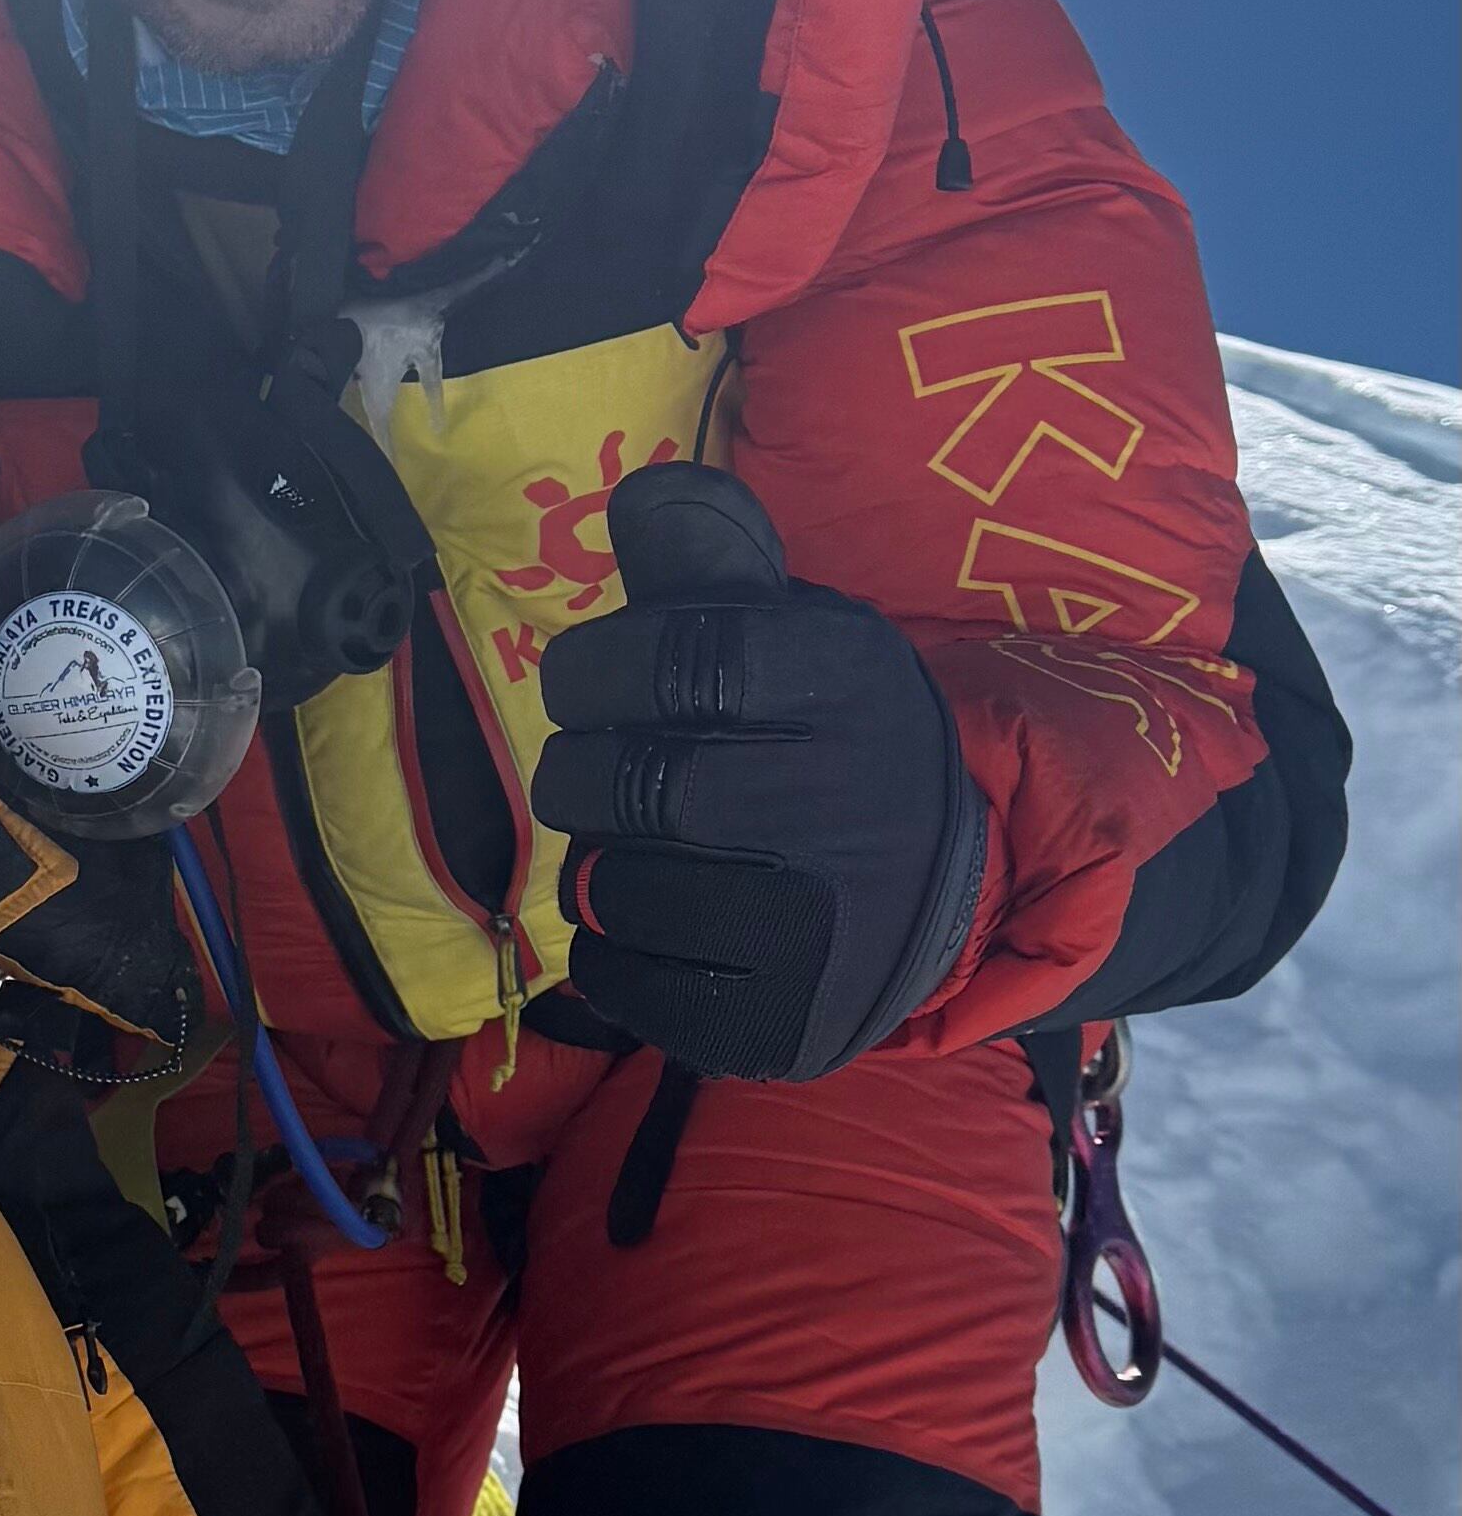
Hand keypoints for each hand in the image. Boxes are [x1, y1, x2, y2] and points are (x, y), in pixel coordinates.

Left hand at [532, 460, 987, 1079]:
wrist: (935, 893)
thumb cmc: (825, 740)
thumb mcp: (793, 633)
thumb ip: (710, 564)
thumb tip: (640, 493)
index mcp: (850, 685)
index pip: (675, 659)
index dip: (595, 670)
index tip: (590, 684)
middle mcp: (846, 803)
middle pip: (629, 783)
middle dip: (580, 771)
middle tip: (603, 771)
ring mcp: (817, 928)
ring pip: (616, 886)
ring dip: (595, 862)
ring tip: (641, 846)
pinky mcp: (776, 1022)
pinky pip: (622, 977)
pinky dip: (608, 945)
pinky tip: (658, 920)